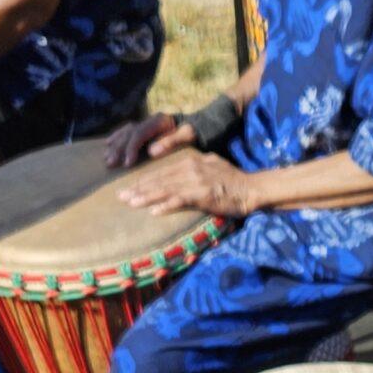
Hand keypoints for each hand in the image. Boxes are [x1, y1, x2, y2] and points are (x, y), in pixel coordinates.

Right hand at [104, 111, 187, 169]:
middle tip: (111, 163)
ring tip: (106, 158)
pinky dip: (116, 137)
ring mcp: (144, 122)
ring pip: (125, 132)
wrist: (196, 124)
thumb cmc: (193, 131)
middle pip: (129, 133)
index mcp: (158, 121)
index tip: (127, 164)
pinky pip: (125, 131)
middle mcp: (148, 120)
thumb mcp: (188, 135)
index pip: (139, 134)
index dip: (131, 148)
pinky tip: (107, 145)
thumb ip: (172, 141)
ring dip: (114, 145)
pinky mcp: (143, 127)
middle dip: (118, 149)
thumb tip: (152, 151)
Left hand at [115, 147, 252, 218]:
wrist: (252, 189)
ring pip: (165, 189)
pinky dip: (165, 205)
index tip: (128, 187)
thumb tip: (179, 178)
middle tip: (119, 196)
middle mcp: (190, 169)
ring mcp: (196, 182)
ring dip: (145, 196)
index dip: (144, 180)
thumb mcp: (211, 166)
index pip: (162, 172)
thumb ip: (193, 170)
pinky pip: (180, 200)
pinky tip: (153, 211)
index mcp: (191, 162)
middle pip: (159, 179)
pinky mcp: (202, 195)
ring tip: (130, 203)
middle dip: (138, 188)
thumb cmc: (233, 181)